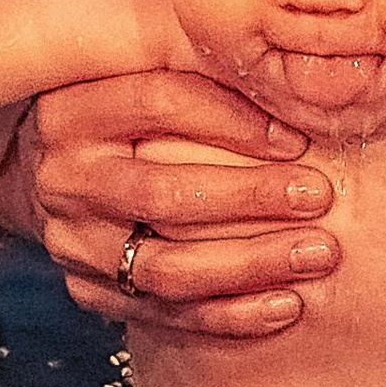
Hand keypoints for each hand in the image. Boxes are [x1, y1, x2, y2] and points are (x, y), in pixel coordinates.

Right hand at [2, 71, 340, 339]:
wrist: (67, 170)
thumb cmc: (131, 111)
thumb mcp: (147, 74)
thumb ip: (204, 70)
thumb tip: (303, 82)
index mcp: (74, 109)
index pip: (158, 104)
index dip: (232, 121)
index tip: (298, 138)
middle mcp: (64, 178)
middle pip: (163, 195)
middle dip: (251, 199)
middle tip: (321, 197)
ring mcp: (72, 242)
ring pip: (167, 269)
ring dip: (252, 265)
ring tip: (318, 255)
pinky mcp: (88, 291)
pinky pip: (165, 315)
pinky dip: (230, 316)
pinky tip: (287, 306)